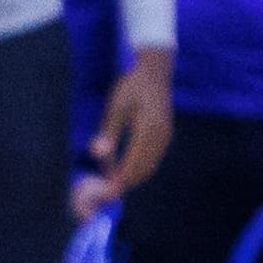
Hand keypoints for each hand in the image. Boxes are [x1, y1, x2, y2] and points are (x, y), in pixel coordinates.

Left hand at [73, 50, 173, 218]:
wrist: (155, 68)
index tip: (104, 193)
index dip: (118, 182)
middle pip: (143, 170)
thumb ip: (108, 133)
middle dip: (125, 184)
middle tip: (106, 193)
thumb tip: (97, 156)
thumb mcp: (116, 106)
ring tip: (112, 183)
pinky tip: (125, 168)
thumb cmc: (132, 84)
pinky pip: (153, 158)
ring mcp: (166, 136)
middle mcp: (161, 136)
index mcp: (149, 130)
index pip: (132, 165)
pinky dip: (139, 168)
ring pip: (149, 166)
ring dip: (132, 177)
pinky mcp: (166, 134)